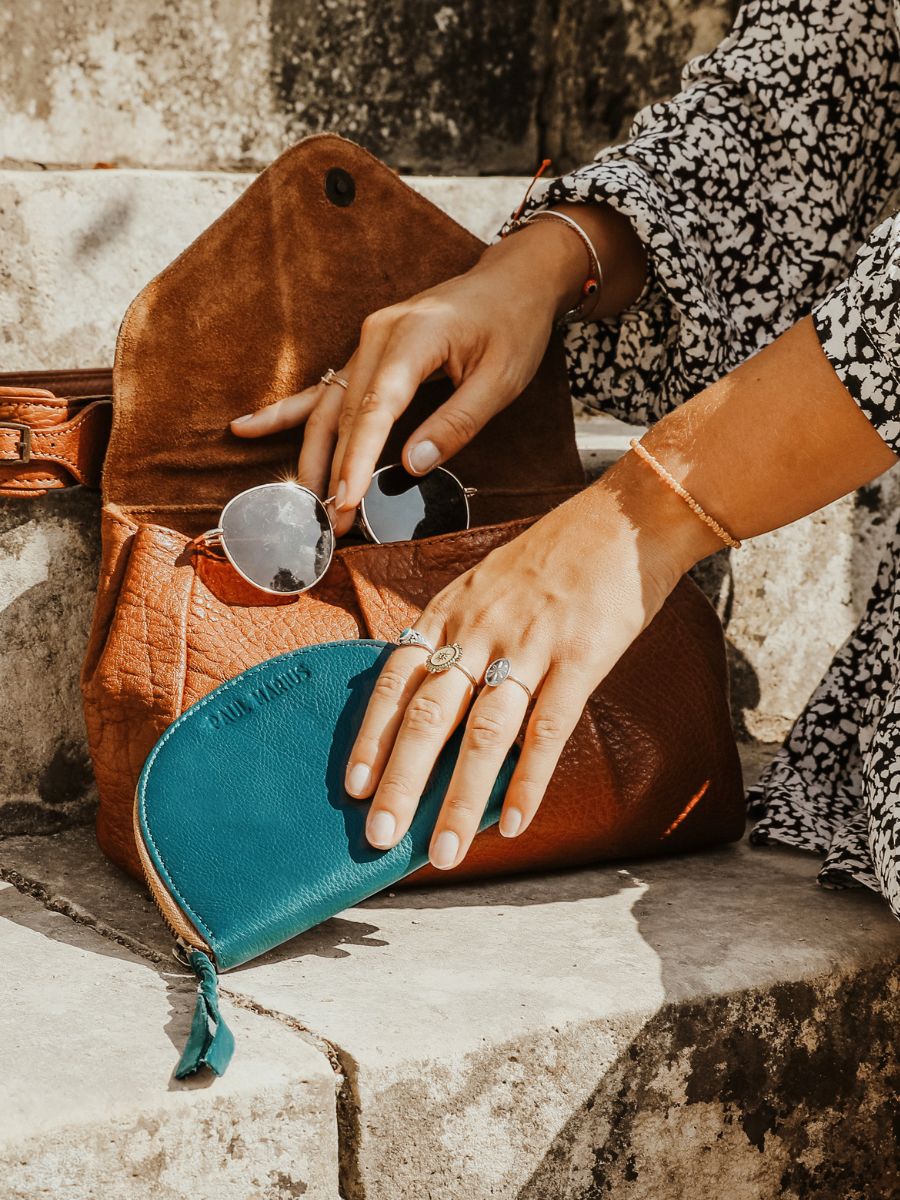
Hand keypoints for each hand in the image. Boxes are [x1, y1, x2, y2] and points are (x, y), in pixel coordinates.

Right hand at [230, 206, 646, 535]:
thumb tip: (414, 465)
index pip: (376, 409)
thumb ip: (457, 422)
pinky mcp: (366, 351)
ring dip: (313, 456)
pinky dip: (286, 412)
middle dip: (333, 471)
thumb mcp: (501, 379)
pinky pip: (322, 387)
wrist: (511, 281)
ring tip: (304, 502)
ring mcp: (366, 341)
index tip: (346, 500)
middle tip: (330, 523)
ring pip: (327, 406)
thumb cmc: (512, 326)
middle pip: (344, 414)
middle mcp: (378, 336)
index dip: (358, 459)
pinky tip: (245, 428)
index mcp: (413, 338)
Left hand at [344, 457, 716, 868]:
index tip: (353, 786)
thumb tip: (433, 695)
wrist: (624, 519)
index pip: (394, 679)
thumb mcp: (488, 584)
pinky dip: (527, 781)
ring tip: (444, 852)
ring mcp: (529, 644)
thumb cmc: (556, 556)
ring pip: (483, 733)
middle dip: (401, 781)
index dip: (371, 736)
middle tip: (380, 838)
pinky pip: (547, 729)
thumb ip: (460, 636)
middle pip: (427, 715)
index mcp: (451, 611)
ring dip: (459, 798)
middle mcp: (479, 630)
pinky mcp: (579, 657)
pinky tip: (513, 822)